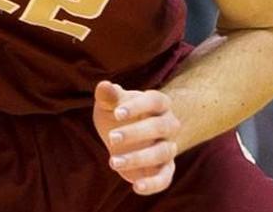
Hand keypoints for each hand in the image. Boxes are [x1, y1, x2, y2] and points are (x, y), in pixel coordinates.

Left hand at [93, 80, 181, 195]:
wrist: (127, 135)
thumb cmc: (117, 113)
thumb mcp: (109, 104)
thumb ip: (108, 96)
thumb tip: (104, 86)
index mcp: (158, 103)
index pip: (154, 100)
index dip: (137, 107)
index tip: (116, 114)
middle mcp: (169, 124)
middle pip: (160, 127)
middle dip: (136, 133)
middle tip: (111, 138)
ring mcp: (169, 147)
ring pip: (162, 153)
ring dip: (138, 158)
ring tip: (113, 162)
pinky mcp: (166, 168)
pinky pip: (165, 177)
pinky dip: (153, 184)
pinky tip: (136, 187)